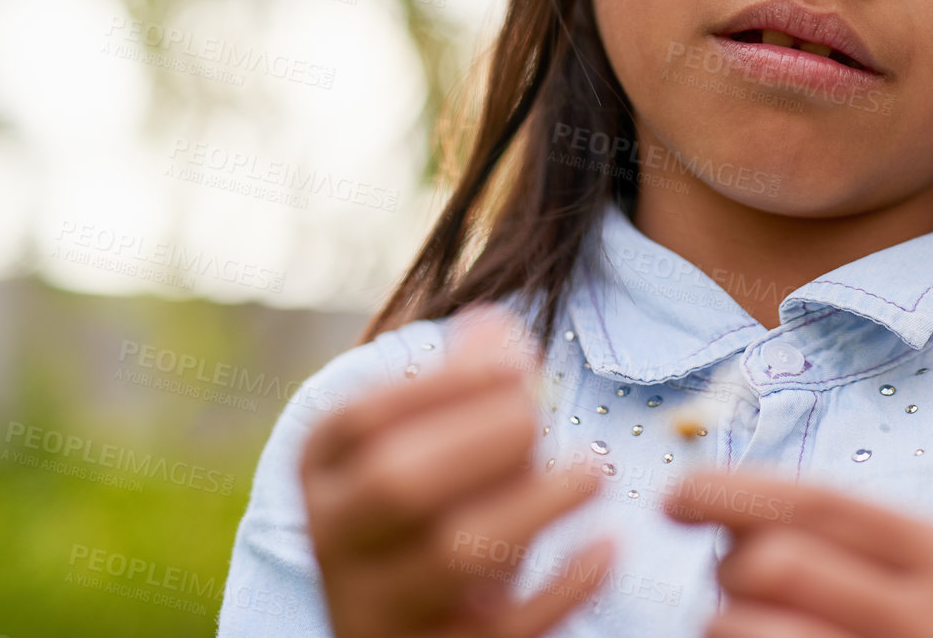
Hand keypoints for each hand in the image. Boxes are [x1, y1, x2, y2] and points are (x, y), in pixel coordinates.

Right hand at [300, 304, 616, 637]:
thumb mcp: (438, 445)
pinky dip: (564, 585)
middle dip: (482, 439)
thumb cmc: (436, 511)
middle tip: (542, 417)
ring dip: (535, 503)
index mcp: (325, 474)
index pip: (361, 422)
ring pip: (452, 555)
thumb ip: (464, 384)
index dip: (443, 386)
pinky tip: (607, 544)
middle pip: (397, 482)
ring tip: (595, 471)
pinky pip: (504, 628)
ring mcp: (381, 609)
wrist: (417, 631)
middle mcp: (335, 543)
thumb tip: (496, 326)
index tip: (515, 366)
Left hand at [663, 467, 932, 637]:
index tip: (673, 499)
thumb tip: (724, 506)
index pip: (813, 501)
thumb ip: (838, 540)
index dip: (728, 490)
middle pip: (771, 562)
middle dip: (728, 571)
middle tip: (737, 592)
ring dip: (721, 627)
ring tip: (749, 636)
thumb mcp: (916, 583)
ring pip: (742, 628)